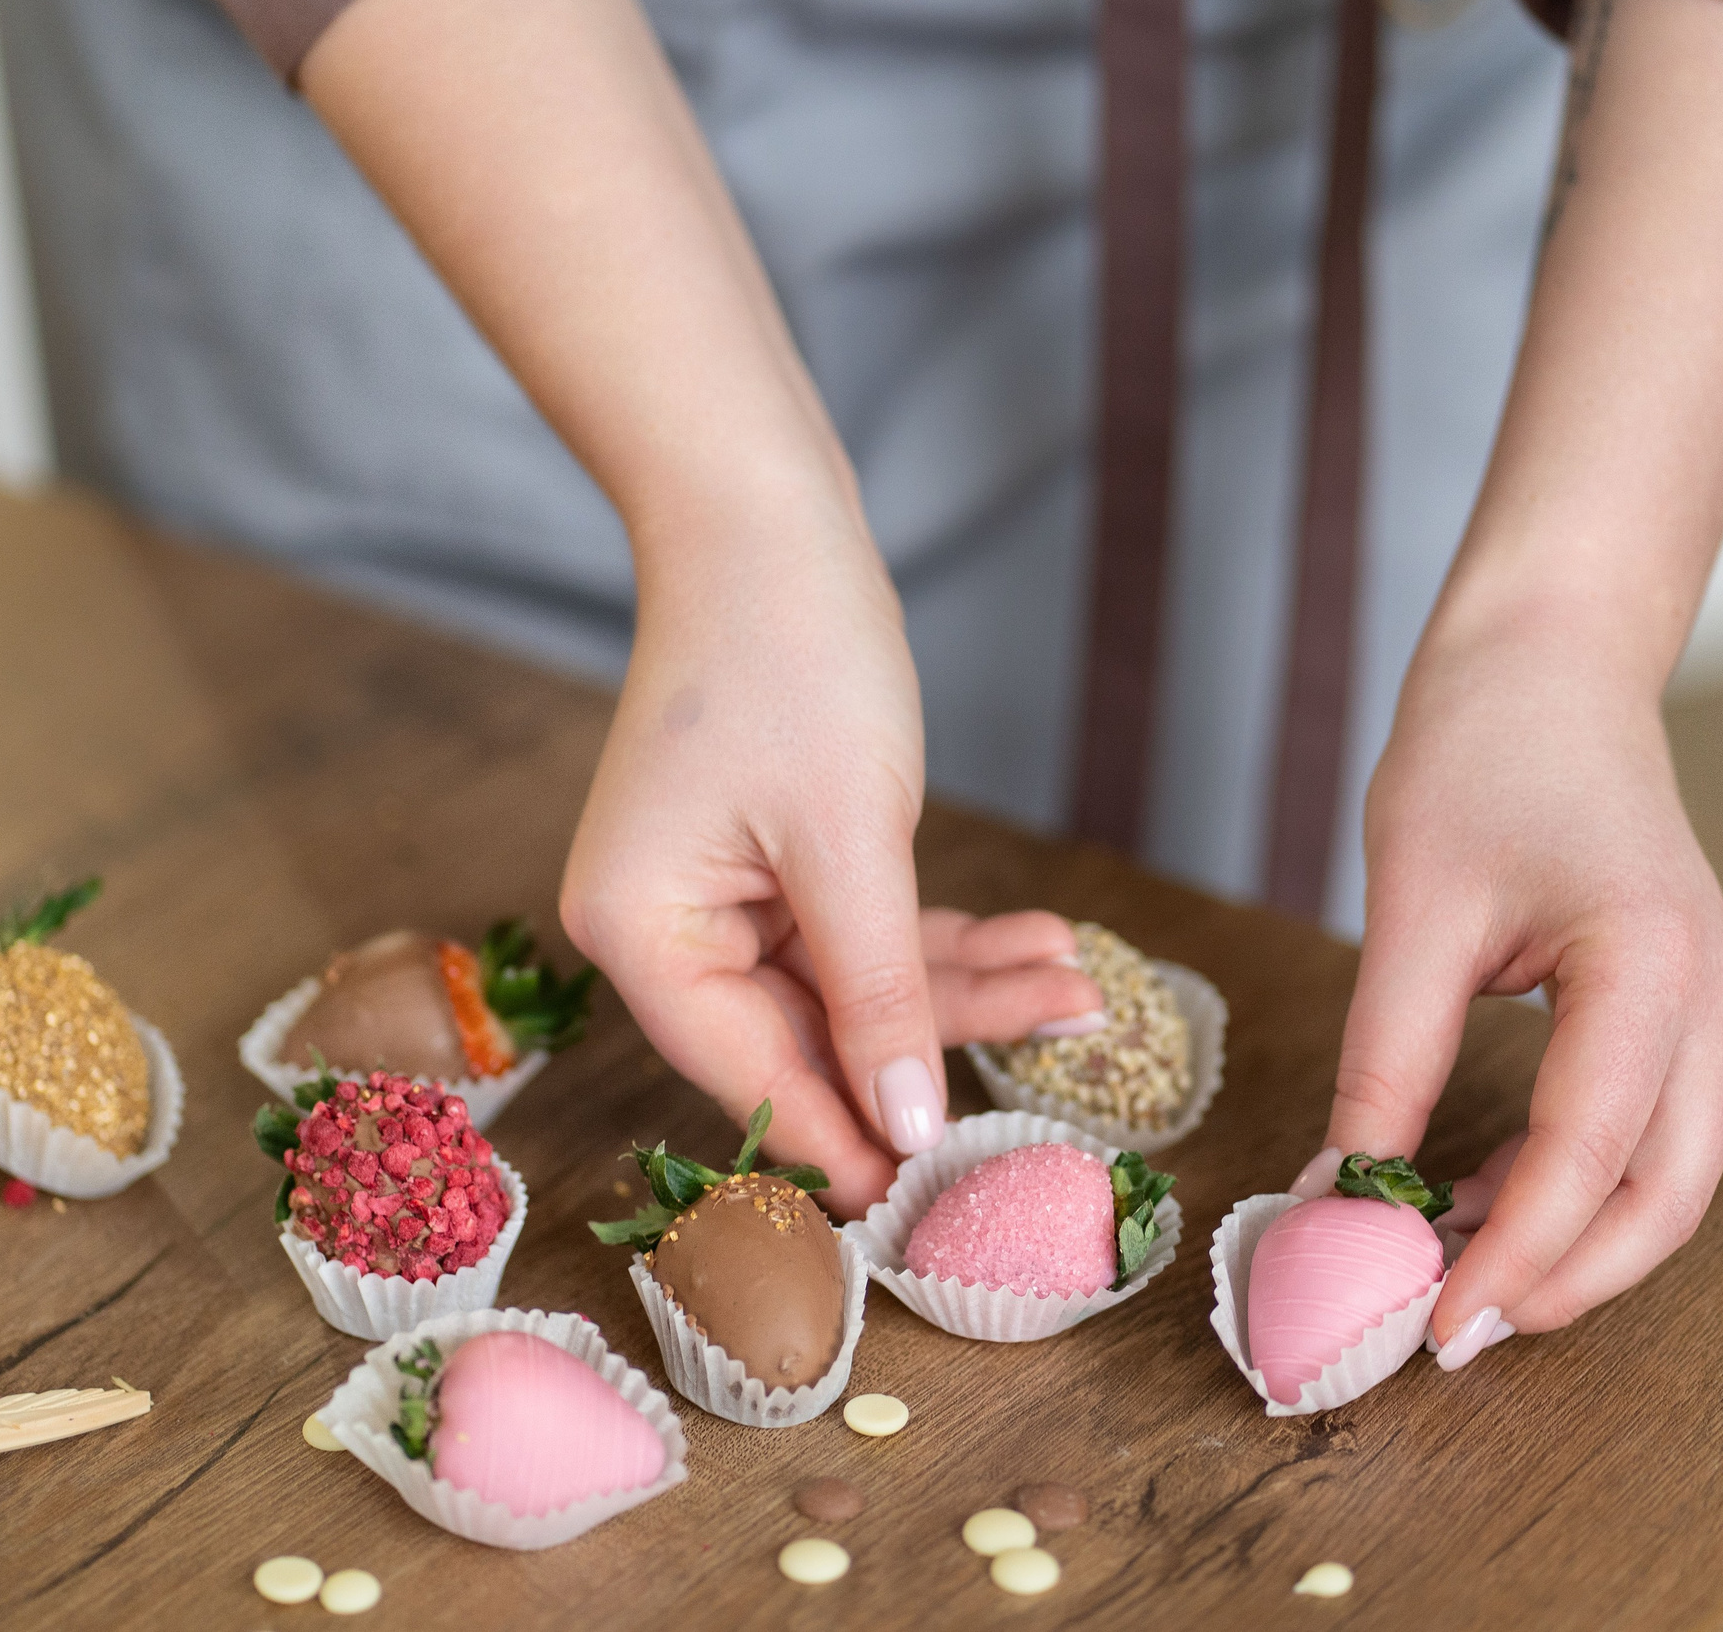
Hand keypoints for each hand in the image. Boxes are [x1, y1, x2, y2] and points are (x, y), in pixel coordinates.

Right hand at [559, 510, 1097, 1216]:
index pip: (751, 1074)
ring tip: (1081, 981)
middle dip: (944, 1034)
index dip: (848, 1134)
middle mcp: (665, 931)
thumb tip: (903, 1128)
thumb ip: (880, 995)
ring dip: (966, 984)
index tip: (932, 1197)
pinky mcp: (771, 869)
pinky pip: (862, 936)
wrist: (767, 525)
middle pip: (812, 1035)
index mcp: (642, 935)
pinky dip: (941, 940)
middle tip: (1069, 1034)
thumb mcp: (851, 842)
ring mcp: (717, 899)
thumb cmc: (791, 661)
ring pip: (855, 987)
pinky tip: (1038, 940)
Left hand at [1308, 611, 1722, 1363]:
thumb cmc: (1480, 747)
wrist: (1549, 655)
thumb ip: (1386, 1063)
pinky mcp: (1679, 1002)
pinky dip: (1570, 1184)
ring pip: (1667, 1175)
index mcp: (1652, 967)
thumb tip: (1341, 1194)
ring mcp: (1708, 1002)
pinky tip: (1476, 1198)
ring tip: (1446, 1273)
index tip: (1434, 1329)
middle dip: (1566, 1283)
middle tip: (1449, 1333)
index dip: (1514, 1258)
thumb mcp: (1413, 908)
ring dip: (1570, 1243)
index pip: (1591, 1157)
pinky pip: (1643, 1127)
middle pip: (1666, 1198)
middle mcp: (1708, 997)